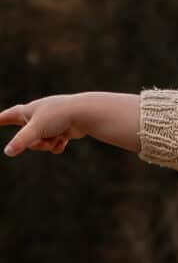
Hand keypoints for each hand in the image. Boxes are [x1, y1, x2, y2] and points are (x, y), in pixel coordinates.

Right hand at [1, 92, 140, 155]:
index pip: (8, 116)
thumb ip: (21, 141)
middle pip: (26, 137)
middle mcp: (38, 116)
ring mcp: (51, 124)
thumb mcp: (36, 129)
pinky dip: (57, 146)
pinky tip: (64, 140)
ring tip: (57, 137)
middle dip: (35, 143)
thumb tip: (8, 152)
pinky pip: (54, 146)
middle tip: (45, 139)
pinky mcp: (62, 131)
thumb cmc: (57, 116)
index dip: (0, 120)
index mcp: (28, 111)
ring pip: (41, 143)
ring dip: (47, 145)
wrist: (84, 114)